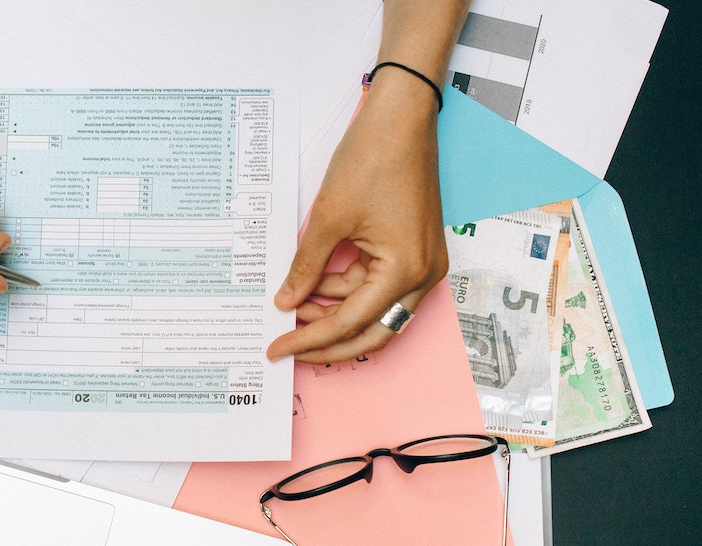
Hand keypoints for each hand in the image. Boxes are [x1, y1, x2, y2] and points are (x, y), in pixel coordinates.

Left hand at [267, 82, 448, 362]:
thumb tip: (287, 302)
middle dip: (328, 341)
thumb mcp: (328, 219)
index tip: (277, 349)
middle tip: (288, 346)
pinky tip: (315, 284)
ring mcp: (423, 263)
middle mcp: (423, 275)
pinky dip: (347, 288)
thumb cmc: (372, 159)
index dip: (310, 340)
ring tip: (293, 305)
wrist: (400, 118)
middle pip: (372, 331)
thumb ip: (306, 267)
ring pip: (375, 309)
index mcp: (405, 271)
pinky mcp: (414, 249)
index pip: (350, 322)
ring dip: (336, 311)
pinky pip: (379, 284)